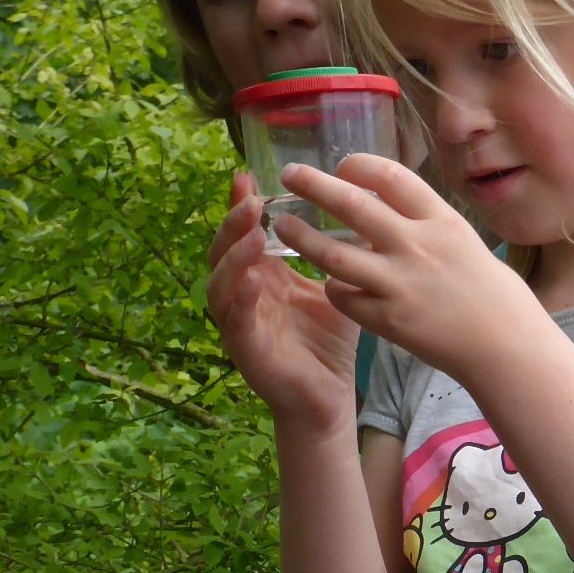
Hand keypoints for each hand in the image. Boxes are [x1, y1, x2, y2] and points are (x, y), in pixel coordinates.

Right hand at [205, 171, 360, 432]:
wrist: (330, 397)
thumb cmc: (329, 342)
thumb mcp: (333, 288)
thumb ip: (334, 254)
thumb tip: (353, 210)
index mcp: (263, 278)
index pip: (243, 235)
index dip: (240, 207)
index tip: (246, 176)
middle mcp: (244, 297)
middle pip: (223, 253)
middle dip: (232, 225)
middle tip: (249, 200)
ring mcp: (240, 324)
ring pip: (220, 285)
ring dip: (233, 258)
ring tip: (250, 234)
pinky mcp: (246, 353)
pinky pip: (236, 323)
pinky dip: (239, 301)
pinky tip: (250, 282)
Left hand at [273, 154, 543, 382]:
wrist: (506, 347)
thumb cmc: (493, 294)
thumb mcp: (465, 241)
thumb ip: (426, 221)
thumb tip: (386, 201)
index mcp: (442, 221)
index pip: (391, 176)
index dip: (359, 165)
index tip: (342, 165)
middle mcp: (418, 246)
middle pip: (352, 204)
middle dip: (314, 185)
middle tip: (290, 174)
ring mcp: (400, 284)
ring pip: (334, 254)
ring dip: (303, 237)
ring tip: (284, 226)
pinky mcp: (388, 320)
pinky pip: (344, 297)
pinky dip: (333, 288)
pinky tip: (331, 283)